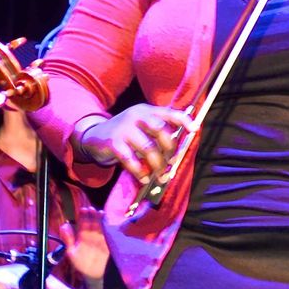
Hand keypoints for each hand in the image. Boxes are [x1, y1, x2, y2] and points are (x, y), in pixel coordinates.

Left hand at [58, 215, 107, 282]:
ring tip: (99, 213)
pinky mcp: (108, 243)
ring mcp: (101, 238)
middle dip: (91, 215)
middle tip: (90, 210)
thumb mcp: (72, 252)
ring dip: (100, 219)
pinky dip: (109, 227)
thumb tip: (63, 225)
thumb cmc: (82, 264)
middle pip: (92, 222)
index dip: (83, 216)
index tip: (82, 210)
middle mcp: (92, 235)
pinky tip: (108, 222)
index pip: (82, 223)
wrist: (94, 275)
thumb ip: (68, 239)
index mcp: (82, 236)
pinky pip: (109, 233)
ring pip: (100, 225)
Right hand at [75, 104, 194, 184]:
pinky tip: (143, 178)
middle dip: (170, 150)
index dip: (183, 120)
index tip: (195, 129)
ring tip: (159, 175)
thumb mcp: (140, 127)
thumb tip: (175, 155)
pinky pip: (131, 160)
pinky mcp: (113, 143)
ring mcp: (124, 129)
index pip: (168, 112)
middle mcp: (136, 116)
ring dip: (157, 165)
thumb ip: (157, 135)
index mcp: (146, 111)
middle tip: (171, 163)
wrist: (94, 136)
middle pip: (160, 130)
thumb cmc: (124, 134)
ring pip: (148, 148)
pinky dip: (139, 172)